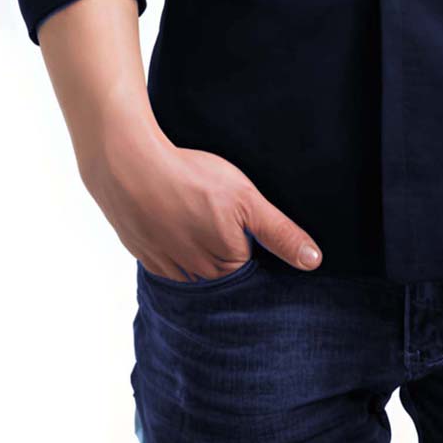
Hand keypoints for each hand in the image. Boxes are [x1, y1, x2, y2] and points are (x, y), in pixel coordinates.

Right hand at [77, 118, 322, 282]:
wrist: (129, 166)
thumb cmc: (191, 178)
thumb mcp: (247, 199)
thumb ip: (279, 232)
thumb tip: (314, 262)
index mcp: (227, 265)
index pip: (253, 268)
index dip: (255, 245)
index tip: (250, 226)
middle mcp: (197, 277)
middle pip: (223, 274)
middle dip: (229, 253)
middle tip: (221, 219)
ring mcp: (168, 269)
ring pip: (195, 271)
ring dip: (201, 255)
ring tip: (200, 222)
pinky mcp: (146, 256)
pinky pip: (169, 264)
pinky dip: (175, 248)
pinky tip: (177, 225)